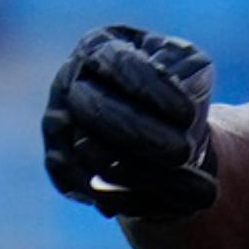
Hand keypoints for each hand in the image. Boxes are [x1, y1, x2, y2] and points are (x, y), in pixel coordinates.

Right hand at [42, 25, 218, 218]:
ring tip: (173, 182)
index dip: (151, 89)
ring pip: (85, 151)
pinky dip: (119, 196)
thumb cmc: (177, 87)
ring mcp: (58, 121)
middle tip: (182, 152)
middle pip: (94, 110)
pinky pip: (79, 183)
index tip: (188, 114)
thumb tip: (171, 89)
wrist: (163, 128)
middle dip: (140, 135)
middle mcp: (69, 81)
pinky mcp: (59, 160)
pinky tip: (160, 201)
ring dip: (133, 171)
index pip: (116, 64)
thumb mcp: (191, 67)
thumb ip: (184, 70)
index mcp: (100, 46)